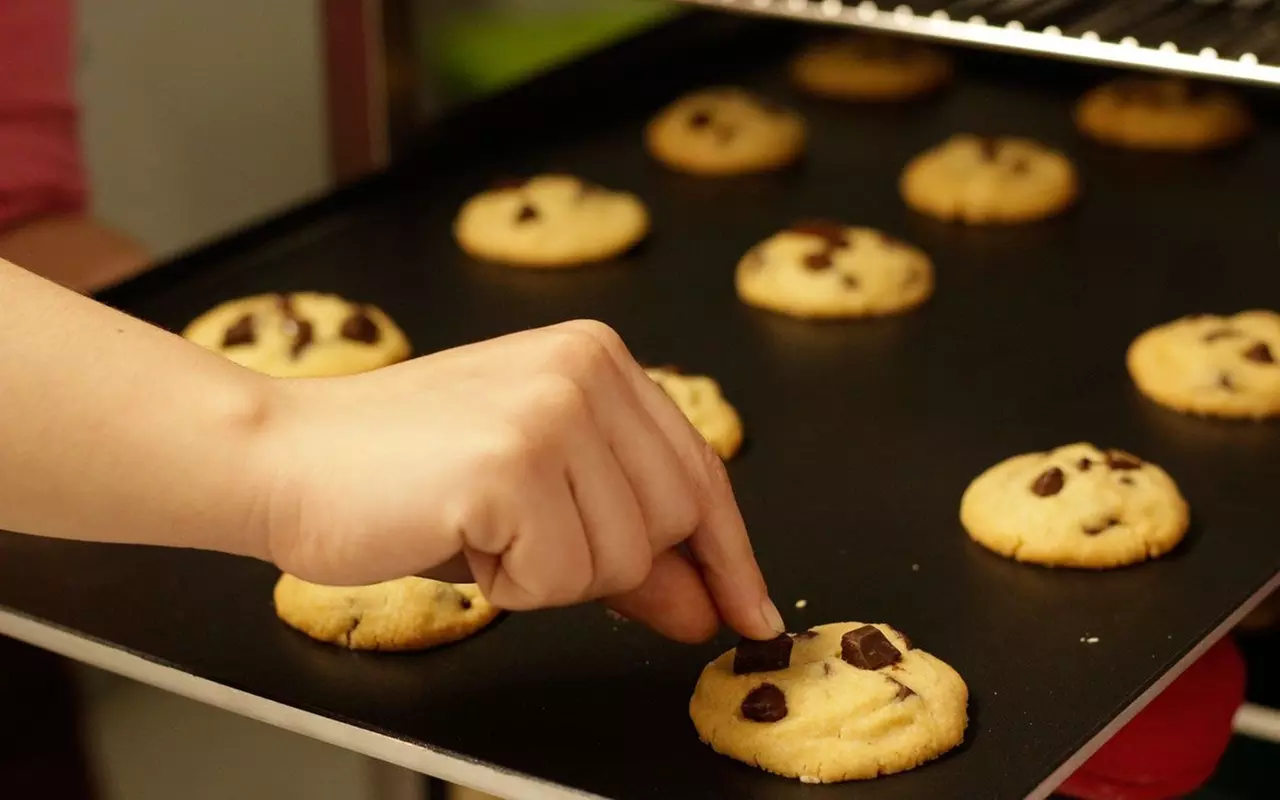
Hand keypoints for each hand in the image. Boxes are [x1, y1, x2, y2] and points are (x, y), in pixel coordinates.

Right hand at [252, 320, 782, 642]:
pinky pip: (558, 579)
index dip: (725, 551)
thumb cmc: (402, 473)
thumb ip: (631, 546)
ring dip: (547, 573)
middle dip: (602, 562)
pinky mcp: (511, 464)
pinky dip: (508, 585)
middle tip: (518, 534)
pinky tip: (456, 533)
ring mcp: (551, 411)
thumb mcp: (538, 497)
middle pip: (671, 521)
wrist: (283, 457)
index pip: (699, 470)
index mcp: (598, 358)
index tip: (745, 608)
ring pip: (620, 559)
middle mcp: (585, 369)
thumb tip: (711, 603)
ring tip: (478, 524)